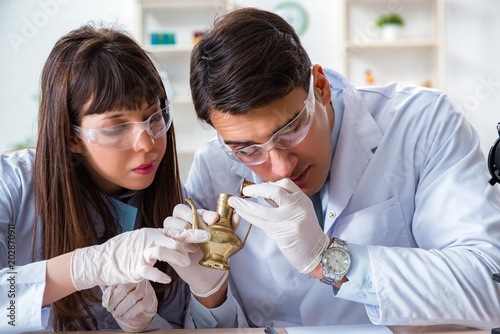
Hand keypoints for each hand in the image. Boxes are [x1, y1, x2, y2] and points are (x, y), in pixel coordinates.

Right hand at [71, 227, 209, 290]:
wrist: (100, 260)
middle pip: (172, 238)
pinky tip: (167, 279)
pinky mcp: (133, 268)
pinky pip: (148, 271)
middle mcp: (148, 241)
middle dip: (190, 240)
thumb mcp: (143, 241)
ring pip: (161, 251)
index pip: (176, 231)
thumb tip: (182, 243)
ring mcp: (140, 254)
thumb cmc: (124, 251)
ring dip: (176, 256)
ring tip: (185, 262)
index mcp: (152, 234)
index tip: (207, 234)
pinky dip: (158, 275)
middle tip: (203, 243)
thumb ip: (161, 241)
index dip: (192, 233)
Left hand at [101, 280, 156, 331]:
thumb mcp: (117, 289)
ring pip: (132, 298)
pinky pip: (139, 306)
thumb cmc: (127, 294)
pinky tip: (124, 316)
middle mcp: (139, 279)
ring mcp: (146, 288)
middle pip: (124, 288)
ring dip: (121, 309)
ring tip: (115, 314)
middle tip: (109, 309)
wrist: (144, 304)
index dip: (109, 290)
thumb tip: (99, 282)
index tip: (105, 300)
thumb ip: (108, 286)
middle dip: (114, 301)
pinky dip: (129, 313)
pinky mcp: (150, 299)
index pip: (118, 279)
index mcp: (129, 274)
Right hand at [163, 204, 239, 297]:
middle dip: (190, 216)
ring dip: (182, 229)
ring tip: (196, 243)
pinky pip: (164, 240)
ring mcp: (173, 234)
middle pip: (179, 209)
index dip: (204, 212)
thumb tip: (237, 215)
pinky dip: (176, 244)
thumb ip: (230, 227)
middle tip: (202, 229)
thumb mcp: (225, 240)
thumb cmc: (216, 254)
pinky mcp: (166, 247)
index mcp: (196, 217)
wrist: (209, 275)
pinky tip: (189, 253)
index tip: (215, 219)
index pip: (195, 207)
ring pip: (169, 222)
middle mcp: (183, 222)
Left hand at [228, 178, 329, 273]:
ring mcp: (291, 220)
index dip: (268, 183)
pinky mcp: (283, 234)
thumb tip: (263, 191)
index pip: (285, 183)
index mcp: (303, 199)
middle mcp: (298, 207)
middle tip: (244, 191)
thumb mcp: (300, 210)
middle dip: (255, 189)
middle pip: (274, 191)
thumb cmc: (306, 232)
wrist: (318, 252)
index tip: (257, 187)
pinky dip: (249, 216)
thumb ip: (283, 201)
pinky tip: (241, 213)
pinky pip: (261, 223)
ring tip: (234, 202)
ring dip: (245, 205)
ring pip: (263, 209)